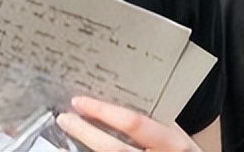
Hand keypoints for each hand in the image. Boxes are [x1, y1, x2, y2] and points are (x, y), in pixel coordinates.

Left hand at [56, 96, 200, 151]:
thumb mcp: (178, 136)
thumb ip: (156, 120)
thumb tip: (122, 97)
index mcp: (173, 143)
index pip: (134, 123)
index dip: (103, 113)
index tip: (80, 102)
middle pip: (114, 149)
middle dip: (85, 133)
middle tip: (65, 119)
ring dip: (84, 149)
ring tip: (67, 137)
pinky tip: (79, 150)